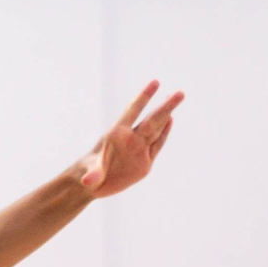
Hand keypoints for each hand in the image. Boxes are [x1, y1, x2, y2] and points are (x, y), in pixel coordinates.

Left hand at [77, 80, 181, 197]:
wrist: (94, 183)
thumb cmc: (88, 174)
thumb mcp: (90, 175)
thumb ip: (93, 175)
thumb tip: (87, 180)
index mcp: (116, 135)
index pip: (133, 111)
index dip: (143, 97)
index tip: (155, 82)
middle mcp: (130, 139)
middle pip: (151, 120)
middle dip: (165, 106)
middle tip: (180, 93)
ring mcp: (138, 149)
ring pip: (156, 129)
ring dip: (166, 114)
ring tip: (176, 97)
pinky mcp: (144, 162)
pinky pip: (157, 144)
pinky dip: (164, 133)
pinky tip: (170, 120)